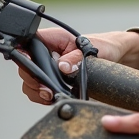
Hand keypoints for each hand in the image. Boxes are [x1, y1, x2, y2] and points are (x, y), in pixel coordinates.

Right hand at [17, 29, 138, 103]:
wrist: (115, 58)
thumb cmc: (103, 47)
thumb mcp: (92, 50)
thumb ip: (76, 58)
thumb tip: (62, 67)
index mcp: (53, 39)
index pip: (28, 43)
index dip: (23, 54)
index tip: (28, 65)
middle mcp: (47, 54)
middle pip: (25, 66)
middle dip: (32, 79)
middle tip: (44, 89)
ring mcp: (49, 69)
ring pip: (30, 81)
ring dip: (36, 91)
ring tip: (49, 96)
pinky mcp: (54, 83)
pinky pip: (40, 92)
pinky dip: (43, 98)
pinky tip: (54, 99)